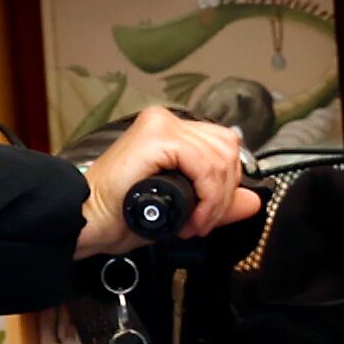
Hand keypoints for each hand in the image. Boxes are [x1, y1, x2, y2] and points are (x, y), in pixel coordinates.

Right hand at [76, 106, 258, 254]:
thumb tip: (254, 201)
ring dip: (215, 200)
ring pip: (221, 158)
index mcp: (172, 131)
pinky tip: (192, 217)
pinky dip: (207, 196)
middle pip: (228, 149)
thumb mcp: (183, 208)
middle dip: (223, 194)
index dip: (226, 186)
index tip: (207, 217)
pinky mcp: (157, 136)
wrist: (89, 220)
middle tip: (201, 222)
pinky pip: (204, 165)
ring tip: (194, 222)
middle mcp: (167, 121)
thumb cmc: (122, 213)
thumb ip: (219, 202)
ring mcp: (161, 124)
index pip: (225, 146)